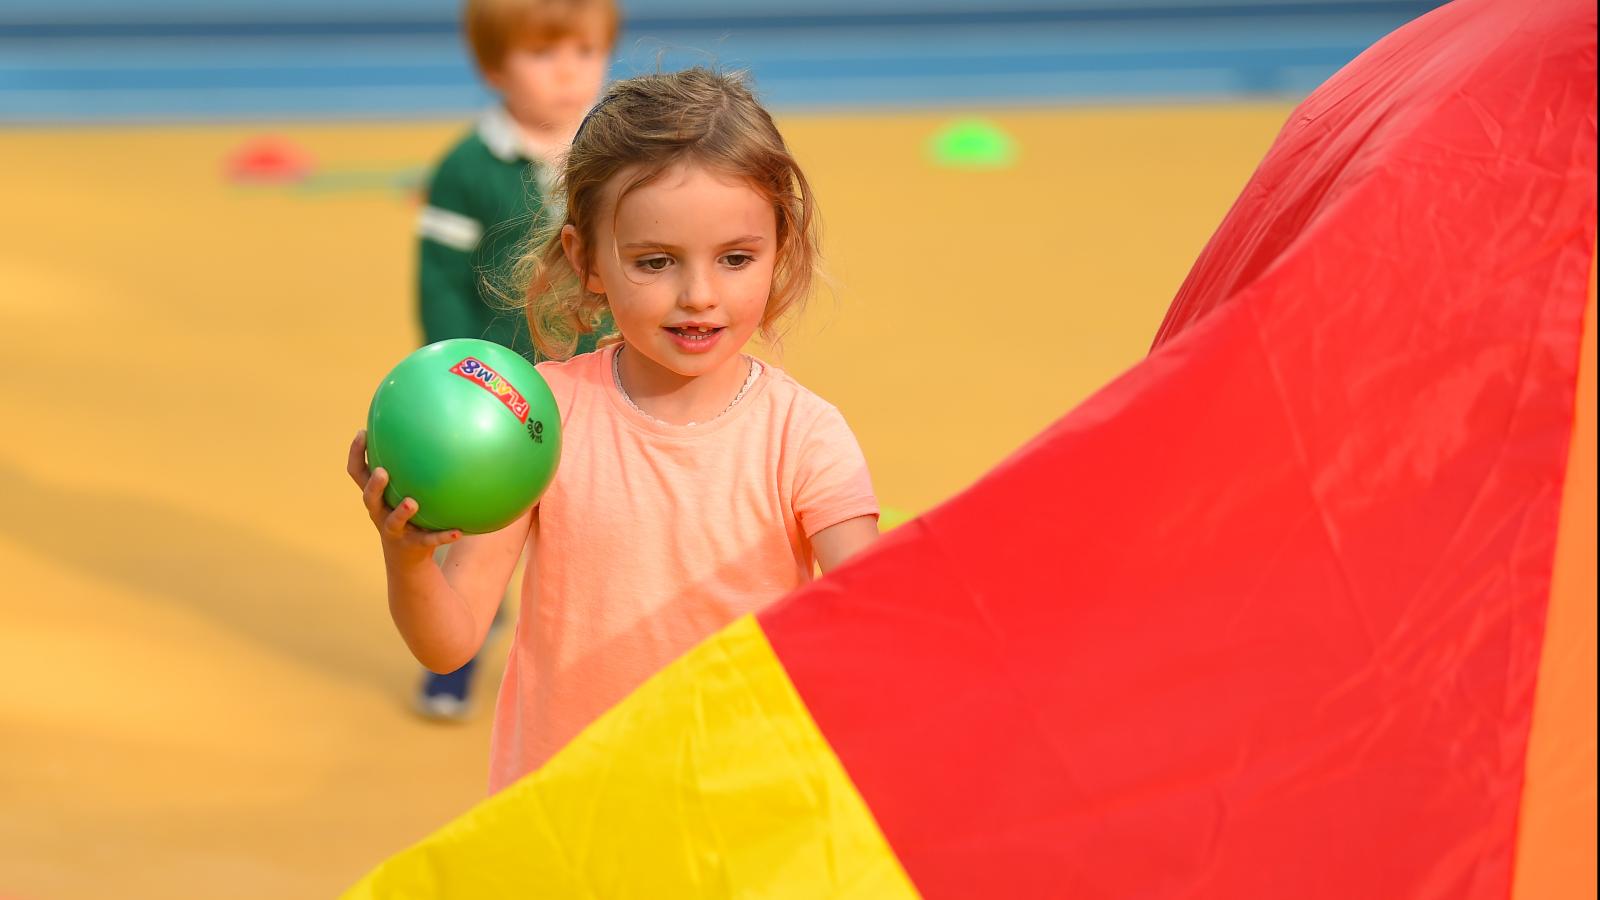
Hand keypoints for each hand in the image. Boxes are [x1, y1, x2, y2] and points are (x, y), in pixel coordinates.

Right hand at [346, 430, 460, 567]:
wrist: (407, 559)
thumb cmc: (407, 515)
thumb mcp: (404, 491)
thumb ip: (410, 468)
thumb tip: (434, 432)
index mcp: (376, 498)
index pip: (358, 474)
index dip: (356, 454)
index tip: (363, 432)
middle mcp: (380, 513)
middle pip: (369, 498)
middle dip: (374, 485)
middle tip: (382, 472)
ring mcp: (395, 531)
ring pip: (393, 522)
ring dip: (402, 512)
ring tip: (412, 502)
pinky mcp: (414, 546)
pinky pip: (429, 540)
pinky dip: (443, 537)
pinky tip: (458, 532)